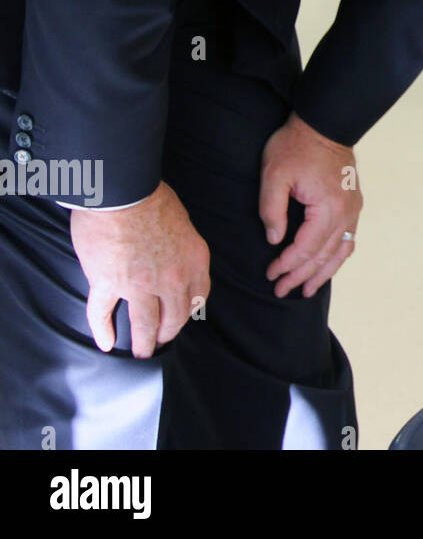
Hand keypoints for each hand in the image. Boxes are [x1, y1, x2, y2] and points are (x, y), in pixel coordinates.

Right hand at [69, 181, 210, 357]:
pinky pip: (104, 314)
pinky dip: (103, 331)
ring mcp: (140, 285)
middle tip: (160, 340)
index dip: (189, 310)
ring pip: (144, 324)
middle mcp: (171, 278)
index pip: (198, 296)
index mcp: (194, 260)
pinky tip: (106, 343)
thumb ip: (182, 249)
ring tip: (141, 352)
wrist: (124, 192)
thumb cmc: (153, 199)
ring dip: (142, 342)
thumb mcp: (183, 225)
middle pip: (174, 317)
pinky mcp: (109, 284)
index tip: (182, 317)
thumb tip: (173, 260)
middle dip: (167, 333)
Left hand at [260, 112, 362, 298]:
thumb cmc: (297, 146)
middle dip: (301, 276)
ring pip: (341, 251)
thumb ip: (272, 210)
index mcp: (328, 207)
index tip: (270, 275)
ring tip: (307, 290)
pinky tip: (328, 265)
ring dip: (324, 273)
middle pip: (323, 255)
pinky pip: (349, 238)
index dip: (287, 265)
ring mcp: (354, 208)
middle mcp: (346, 212)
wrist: (325, 123)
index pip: (305, 248)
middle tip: (281, 291)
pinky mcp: (354, 203)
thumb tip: (275, 240)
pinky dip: (338, 256)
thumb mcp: (274, 175)